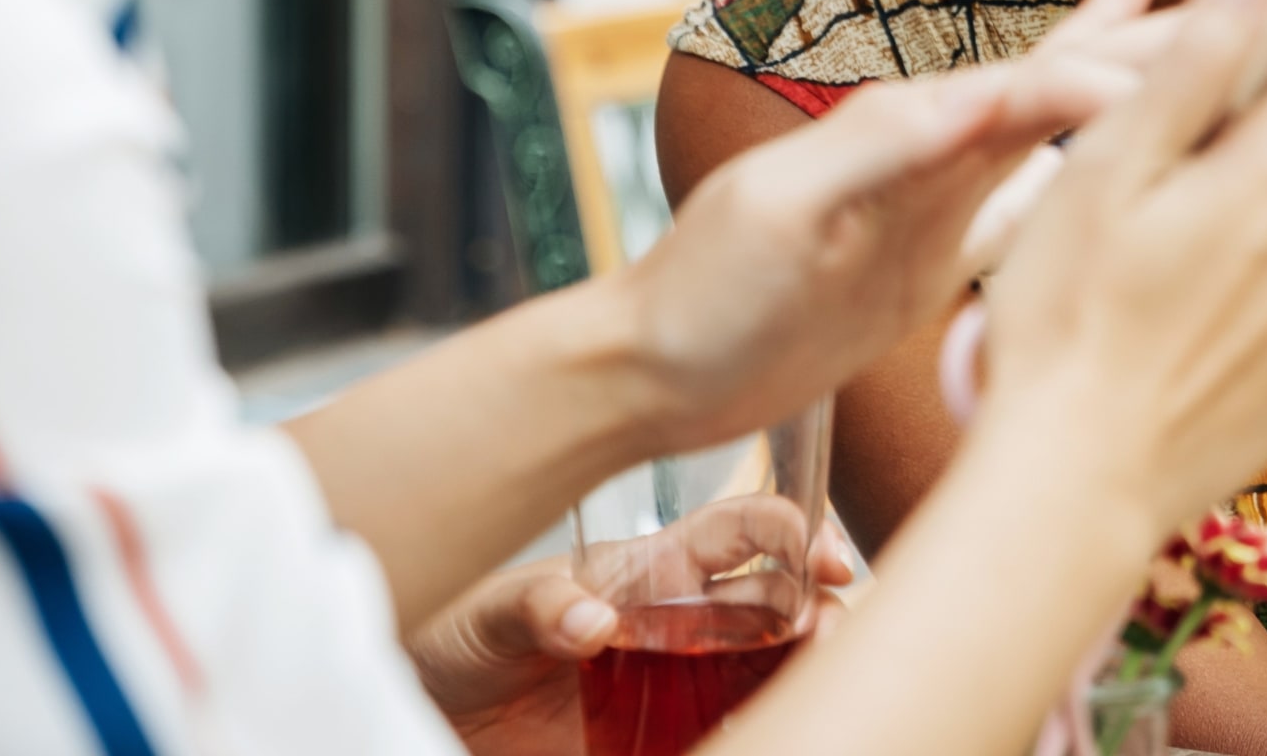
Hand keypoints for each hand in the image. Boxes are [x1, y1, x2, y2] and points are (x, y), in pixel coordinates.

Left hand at [413, 511, 855, 753]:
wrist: (433, 705)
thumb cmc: (463, 633)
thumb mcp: (493, 610)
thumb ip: (540, 605)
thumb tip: (590, 619)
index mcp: (652, 570)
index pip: (741, 533)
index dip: (792, 532)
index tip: (825, 557)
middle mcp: (680, 622)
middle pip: (776, 606)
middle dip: (820, 612)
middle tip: (834, 636)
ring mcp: (676, 684)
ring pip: (767, 672)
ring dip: (803, 674)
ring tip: (819, 691)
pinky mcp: (659, 741)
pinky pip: (727, 731)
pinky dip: (758, 728)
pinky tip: (769, 732)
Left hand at [620, 0, 1169, 448]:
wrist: (660, 363)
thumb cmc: (707, 287)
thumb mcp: (784, 213)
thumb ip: (878, 152)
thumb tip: (977, 96)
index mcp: (906, 129)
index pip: (1031, 86)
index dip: (1119, 68)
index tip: (1211, 58)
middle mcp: (933, 145)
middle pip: (1058, 75)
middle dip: (1146, 32)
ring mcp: (939, 192)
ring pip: (1056, 120)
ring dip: (1126, 70)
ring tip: (1189, 16)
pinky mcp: (936, 245)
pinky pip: (1028, 192)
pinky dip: (1083, 161)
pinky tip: (1120, 148)